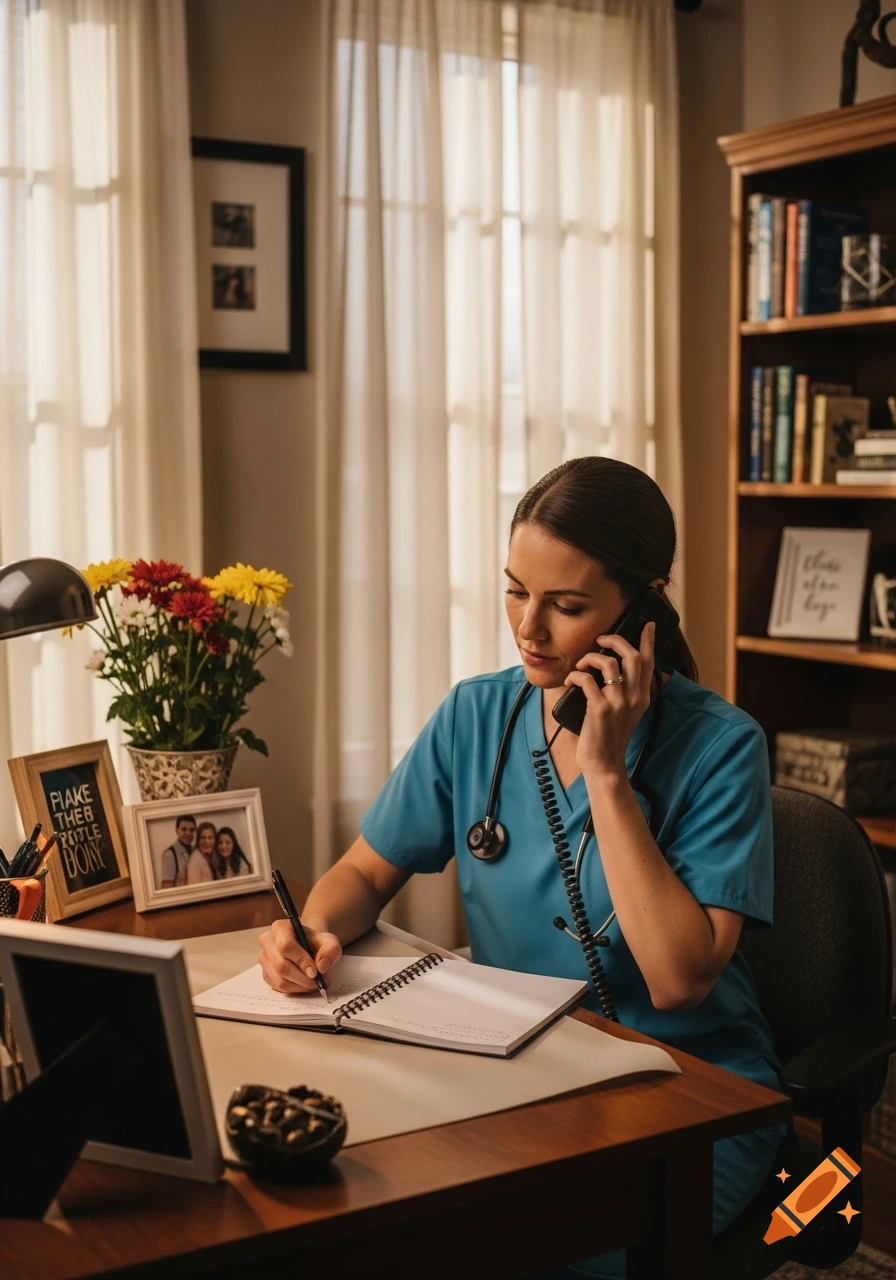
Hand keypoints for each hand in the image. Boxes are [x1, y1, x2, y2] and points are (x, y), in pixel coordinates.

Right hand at [257, 919, 342, 993]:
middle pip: (281, 965)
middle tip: (318, 982)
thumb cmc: (315, 942)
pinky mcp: (265, 973)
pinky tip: (305, 985)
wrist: (308, 946)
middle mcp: (267, 941)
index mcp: (280, 927)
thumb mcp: (329, 941)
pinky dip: (294, 989)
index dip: (301, 961)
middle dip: (302, 978)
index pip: (286, 946)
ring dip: (300, 986)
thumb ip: (330, 950)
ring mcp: (263, 958)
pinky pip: (278, 987)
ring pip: (279, 979)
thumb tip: (321, 966)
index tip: (315, 972)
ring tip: (315, 984)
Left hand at [562, 621, 655, 776]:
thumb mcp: (626, 713)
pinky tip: (570, 681)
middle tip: (601, 639)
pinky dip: (575, 675)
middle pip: (632, 655)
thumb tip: (615, 670)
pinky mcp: (600, 708)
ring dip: (590, 657)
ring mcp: (618, 702)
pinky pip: (587, 679)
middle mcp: (634, 697)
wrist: (604, 764)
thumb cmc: (609, 737)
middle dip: (615, 640)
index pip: (649, 663)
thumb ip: (627, 693)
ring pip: (609, 663)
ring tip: (581, 664)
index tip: (648, 625)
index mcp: (642, 697)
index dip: (649, 641)